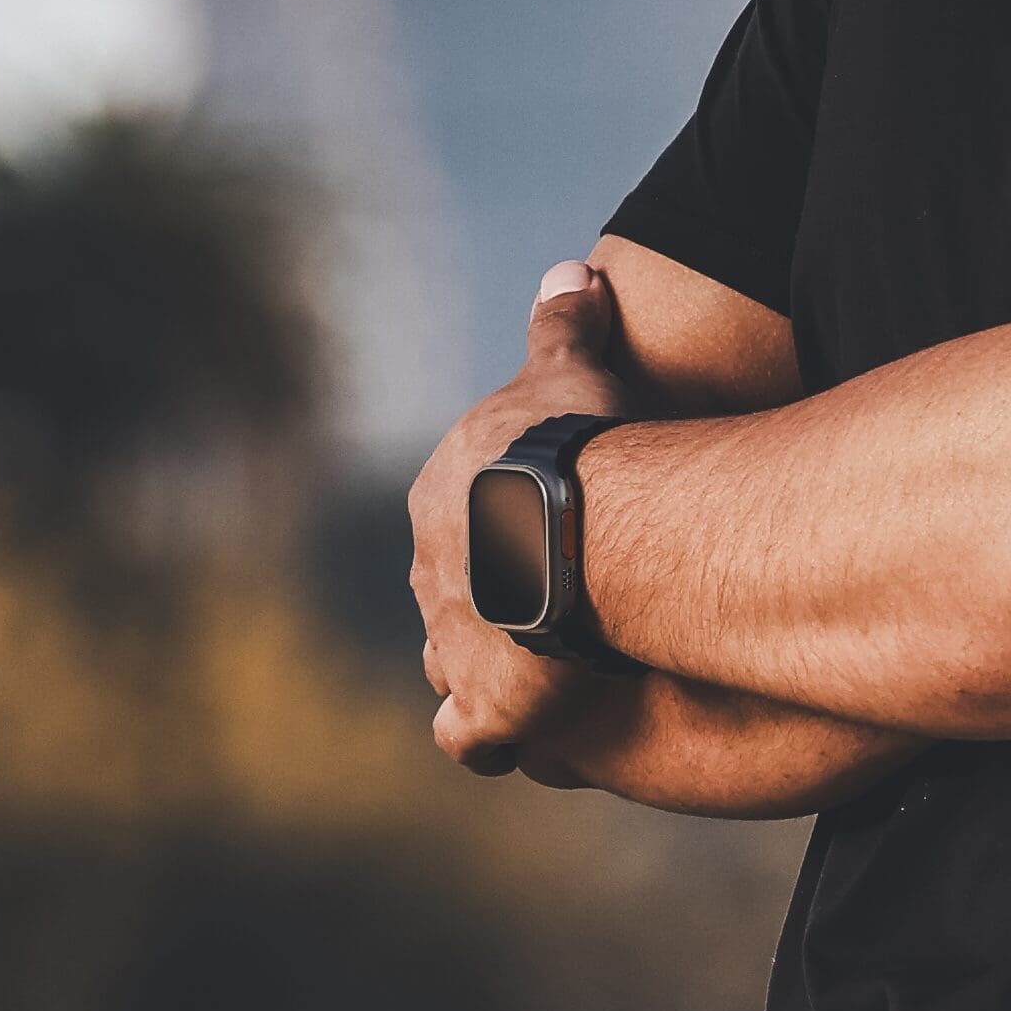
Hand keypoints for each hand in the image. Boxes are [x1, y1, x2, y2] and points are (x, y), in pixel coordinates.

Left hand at [407, 259, 636, 763]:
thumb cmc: (582, 442)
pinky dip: (487, 740)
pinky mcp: (483, 707)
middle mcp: (428, 572)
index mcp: (440, 496)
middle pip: (452, 589)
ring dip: (483, 670)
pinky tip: (517, 743)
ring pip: (449, 662)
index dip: (504, 526)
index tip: (548, 532)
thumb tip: (573, 267)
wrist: (582, 529)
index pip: (461, 515)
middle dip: (490, 600)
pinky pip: (467, 738)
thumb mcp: (573, 369)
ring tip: (535, 678)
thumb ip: (567, 324)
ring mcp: (449, 641)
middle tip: (553, 605)